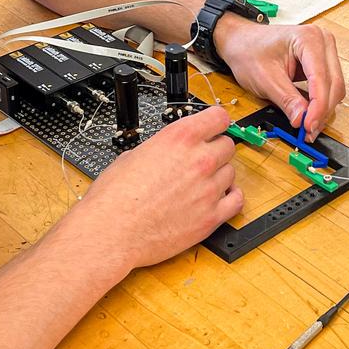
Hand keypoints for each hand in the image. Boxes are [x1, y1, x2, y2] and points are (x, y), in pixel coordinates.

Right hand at [71, 105, 241, 270]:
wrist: (112, 231)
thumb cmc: (115, 197)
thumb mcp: (134, 154)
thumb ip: (162, 148)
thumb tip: (168, 151)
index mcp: (179, 138)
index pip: (218, 117)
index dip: (216, 122)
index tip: (215, 127)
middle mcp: (199, 160)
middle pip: (227, 145)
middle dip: (215, 150)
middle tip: (201, 160)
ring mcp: (208, 189)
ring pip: (231, 173)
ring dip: (219, 176)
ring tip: (200, 184)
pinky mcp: (211, 217)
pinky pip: (236, 201)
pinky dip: (230, 198)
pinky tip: (218, 198)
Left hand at [214, 16, 345, 137]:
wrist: (242, 42)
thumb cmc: (250, 51)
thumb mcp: (265, 79)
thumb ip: (286, 99)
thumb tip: (301, 119)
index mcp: (309, 38)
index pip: (321, 77)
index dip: (317, 106)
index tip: (308, 125)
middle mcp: (322, 41)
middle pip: (333, 83)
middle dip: (321, 111)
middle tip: (308, 131)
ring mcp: (325, 52)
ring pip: (334, 88)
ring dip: (323, 110)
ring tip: (307, 126)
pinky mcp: (322, 63)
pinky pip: (328, 87)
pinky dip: (320, 104)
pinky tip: (309, 115)